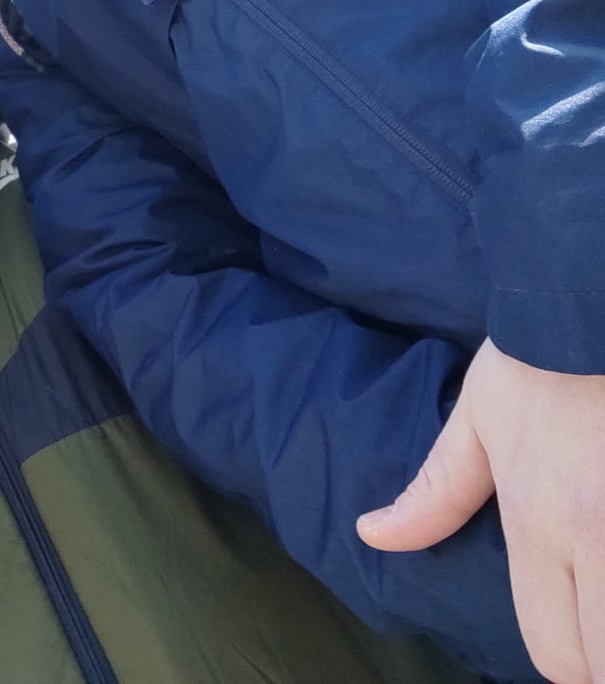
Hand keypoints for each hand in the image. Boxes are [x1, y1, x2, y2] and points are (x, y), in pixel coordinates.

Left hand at [357, 338, 604, 683]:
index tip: (573, 646)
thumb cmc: (538, 361)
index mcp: (540, 523)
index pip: (554, 649)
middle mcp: (597, 536)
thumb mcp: (478, 421)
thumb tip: (372, 535)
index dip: (565, 663)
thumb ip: (436, 493)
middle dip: (601, 661)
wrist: (589, 305)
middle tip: (594, 626)